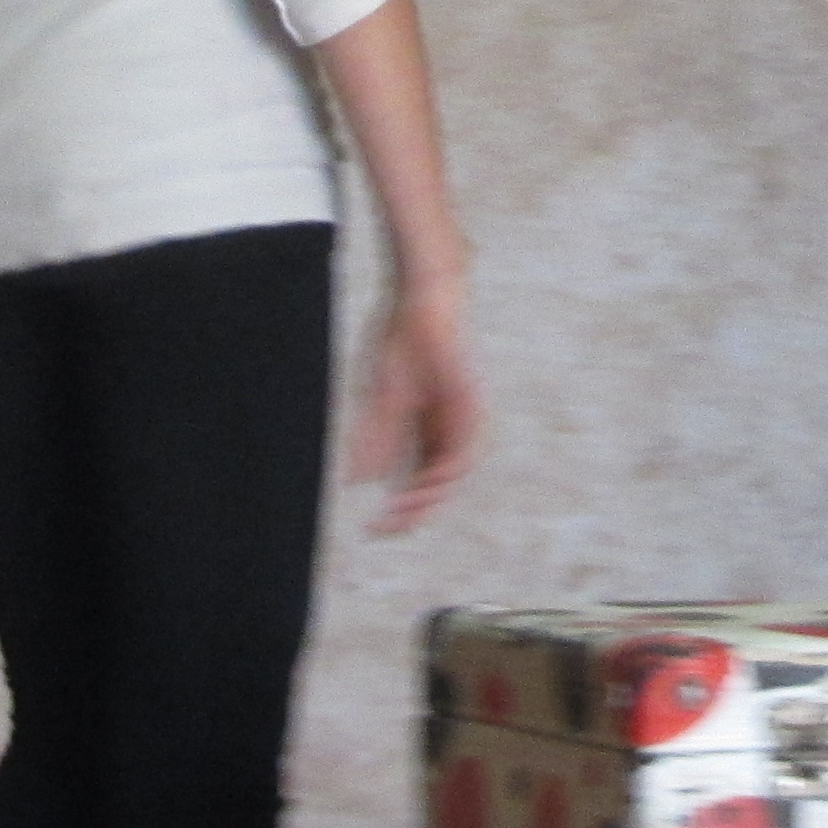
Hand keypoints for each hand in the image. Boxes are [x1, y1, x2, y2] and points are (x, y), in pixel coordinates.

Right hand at [345, 293, 480, 534]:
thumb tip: (357, 481)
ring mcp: (459, 415)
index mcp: (422, 425)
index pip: (413, 476)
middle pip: (433, 481)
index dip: (397, 504)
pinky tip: (426, 482)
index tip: (372, 528)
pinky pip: (464, 446)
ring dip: (428, 495)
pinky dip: (446, 468)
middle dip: (412, 509)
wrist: (422, 298)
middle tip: (386, 529)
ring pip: (450, 470)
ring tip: (404, 512)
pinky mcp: (470, 402)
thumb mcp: (381, 397)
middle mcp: (443, 426)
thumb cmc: (401, 338)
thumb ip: (374, 438)